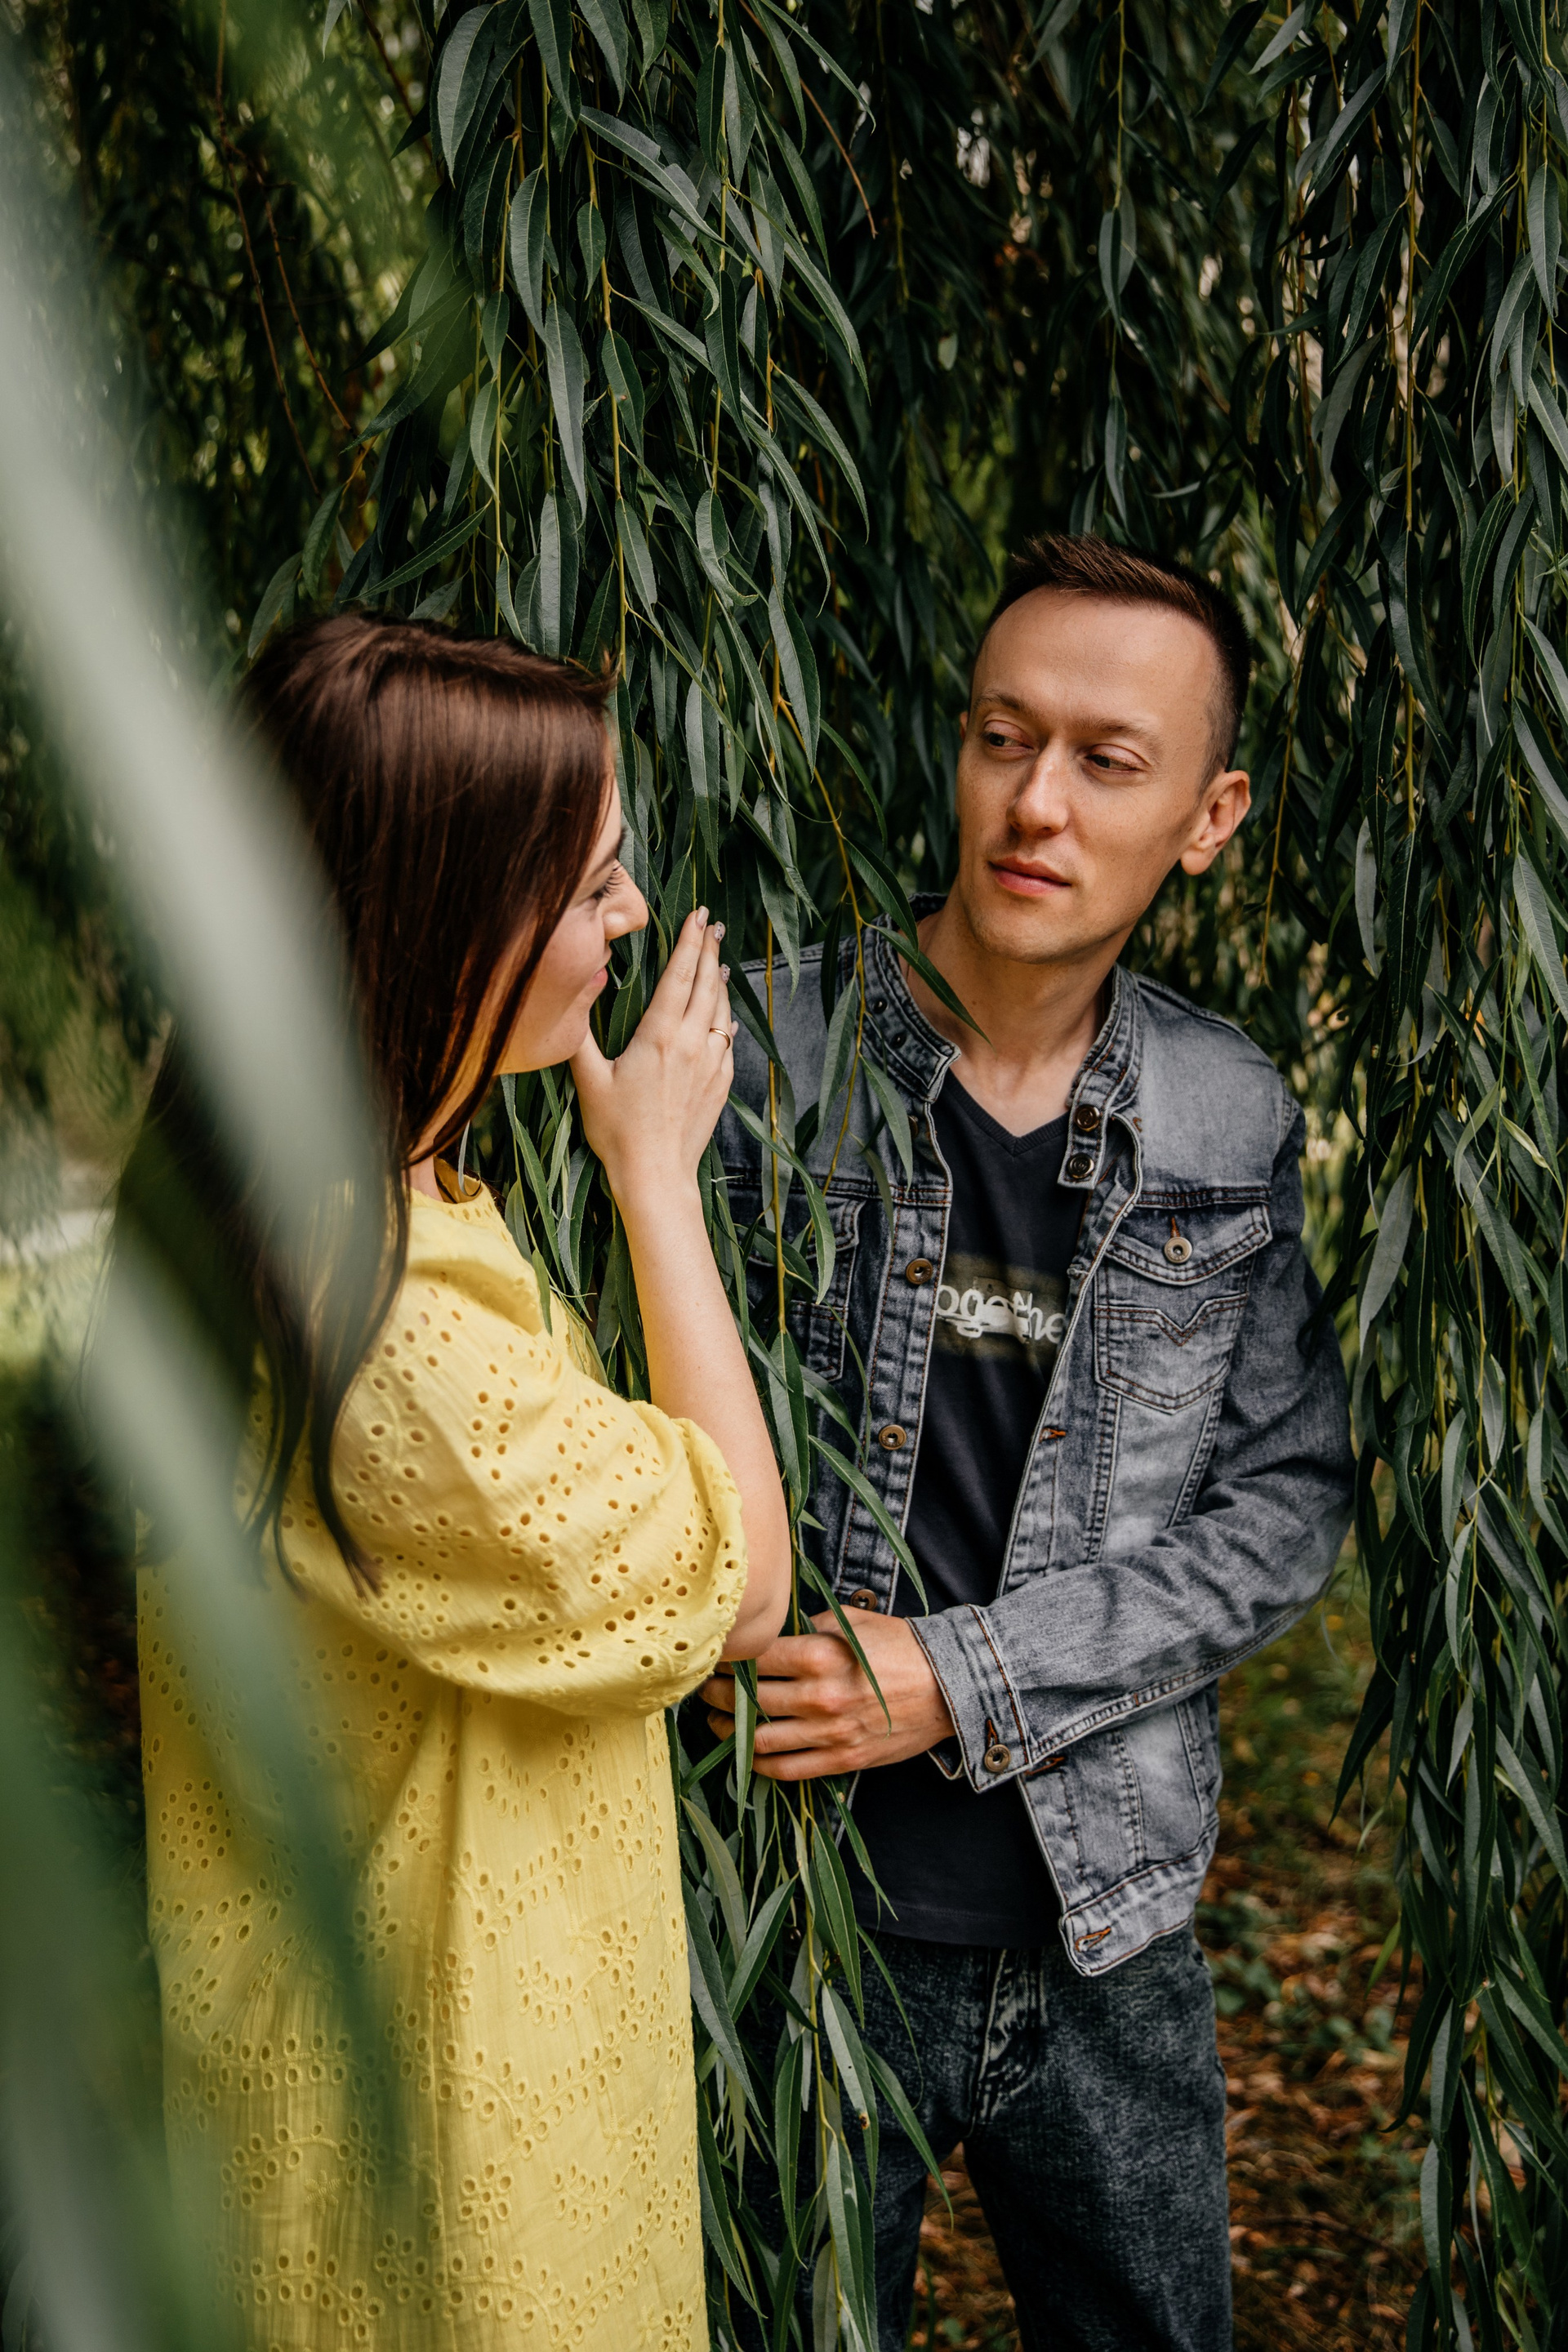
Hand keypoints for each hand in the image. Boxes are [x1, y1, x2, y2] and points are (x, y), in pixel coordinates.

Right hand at [572, 907, 735, 1211]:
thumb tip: (576, 992)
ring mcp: (712, 1063)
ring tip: (719, 959)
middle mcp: (692, 1043)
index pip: (680, 974)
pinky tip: (724, 1015)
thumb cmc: (617, 1131)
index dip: (689, 941)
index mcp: (659, 1035)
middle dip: (709, 949)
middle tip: (712, 923)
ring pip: (721, 1010)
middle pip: (707, 983)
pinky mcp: (721, 1083)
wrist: (656, 1175)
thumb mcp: (588, 1079)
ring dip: (720, 980)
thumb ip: (581, 1035)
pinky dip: (725, 1018)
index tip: (697, 914)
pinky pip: (727, 1039)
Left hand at [700, 1607, 955, 1779]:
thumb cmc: (903, 1647)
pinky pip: (788, 1769)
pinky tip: (746, 1754)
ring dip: (731, 1732)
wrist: (950, 1686)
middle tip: (706, 1690)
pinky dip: (760, 1764)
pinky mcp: (842, 1760)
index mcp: (820, 1656)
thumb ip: (810, 1626)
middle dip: (719, 1695)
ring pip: (761, 1739)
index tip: (714, 1656)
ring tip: (717, 1723)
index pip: (754, 1658)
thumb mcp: (856, 1621)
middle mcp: (819, 1697)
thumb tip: (775, 1629)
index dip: (727, 1659)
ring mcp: (830, 1734)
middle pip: (749, 1700)